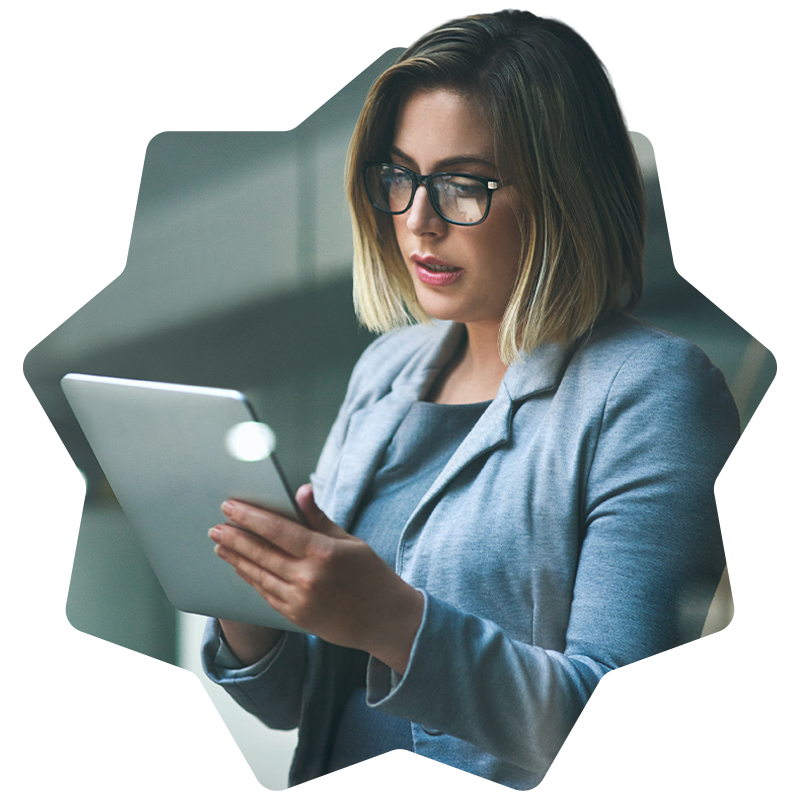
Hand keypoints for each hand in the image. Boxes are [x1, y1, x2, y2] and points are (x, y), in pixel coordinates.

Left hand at [209, 485, 423, 673]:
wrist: (386, 620)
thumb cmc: (371, 574)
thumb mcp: (350, 541)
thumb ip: (319, 518)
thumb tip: (300, 491)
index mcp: (323, 553)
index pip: (277, 530)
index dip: (250, 517)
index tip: (230, 506)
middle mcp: (308, 578)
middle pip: (261, 553)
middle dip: (234, 537)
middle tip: (216, 527)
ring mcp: (300, 600)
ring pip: (258, 575)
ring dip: (236, 558)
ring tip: (220, 545)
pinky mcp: (296, 616)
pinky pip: (266, 594)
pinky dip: (250, 578)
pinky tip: (240, 567)